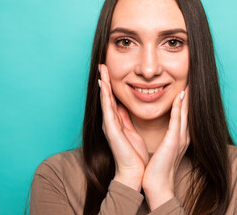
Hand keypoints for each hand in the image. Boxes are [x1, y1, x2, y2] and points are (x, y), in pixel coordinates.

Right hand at [99, 64, 148, 190]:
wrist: (134, 172)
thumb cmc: (134, 154)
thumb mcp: (130, 130)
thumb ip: (126, 118)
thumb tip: (124, 105)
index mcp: (117, 122)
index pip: (112, 99)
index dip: (110, 85)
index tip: (110, 71)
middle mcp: (110, 122)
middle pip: (106, 97)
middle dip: (105, 80)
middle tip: (102, 65)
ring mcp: (109, 125)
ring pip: (105, 100)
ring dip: (103, 84)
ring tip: (102, 70)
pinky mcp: (111, 130)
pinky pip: (108, 110)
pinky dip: (105, 97)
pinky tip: (104, 85)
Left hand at [142, 87, 189, 209]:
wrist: (158, 185)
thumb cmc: (158, 168)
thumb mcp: (163, 148)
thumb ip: (165, 136)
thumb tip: (162, 129)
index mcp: (178, 137)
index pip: (183, 115)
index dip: (184, 101)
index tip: (184, 88)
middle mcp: (183, 136)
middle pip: (187, 111)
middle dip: (189, 96)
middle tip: (190, 80)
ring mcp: (180, 138)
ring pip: (185, 112)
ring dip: (186, 97)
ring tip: (188, 83)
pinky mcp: (174, 140)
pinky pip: (177, 120)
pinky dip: (180, 108)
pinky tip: (180, 96)